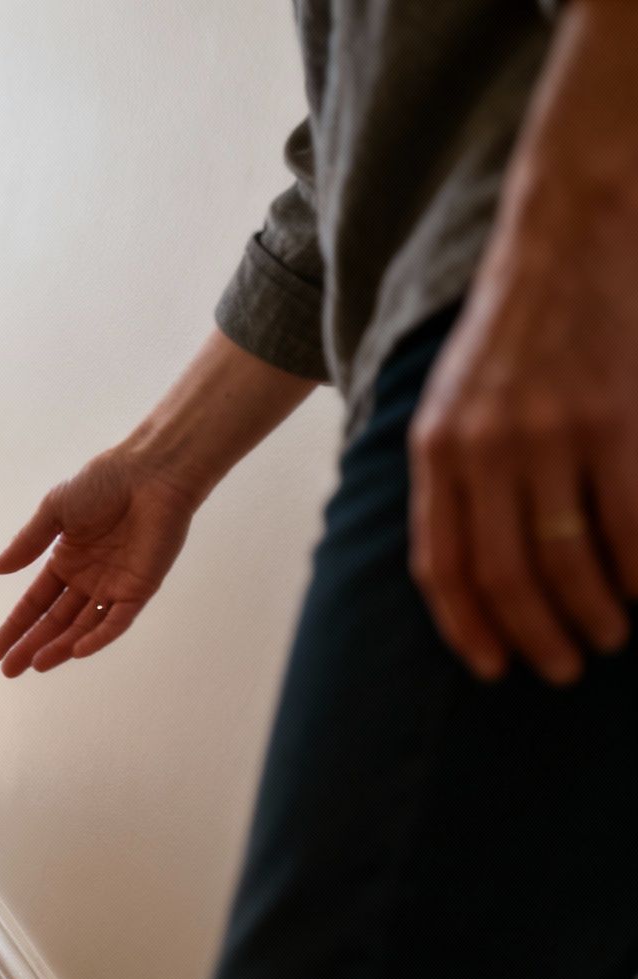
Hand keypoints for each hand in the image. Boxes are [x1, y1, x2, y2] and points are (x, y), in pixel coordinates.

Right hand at [0, 331, 316, 677]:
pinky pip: (117, 620)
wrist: (148, 473)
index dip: (16, 626)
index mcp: (66, 561)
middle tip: (9, 670)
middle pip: (56, 622)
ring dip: (60, 647)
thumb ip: (26, 544)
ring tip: (35, 664)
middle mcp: (88, 579)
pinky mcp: (140, 588)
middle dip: (32, 645)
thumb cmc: (102, 484)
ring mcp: (114, 586)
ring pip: (83, 626)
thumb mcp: (54, 512)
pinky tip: (75, 650)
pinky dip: (98, 637)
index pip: (36, 603)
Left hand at [407, 0, 637, 684]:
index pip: (442, 565)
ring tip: (608, 638)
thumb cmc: (509, 330)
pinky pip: (630, 523)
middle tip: (560, 668)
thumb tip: (460, 561)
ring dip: (592, 615)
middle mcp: (484, 449)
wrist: (567, 236)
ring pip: (570, 561)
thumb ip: (451, 474)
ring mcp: (551, 436)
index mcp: (435, 449)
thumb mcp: (449, 400)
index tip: (491, 667)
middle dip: (535, 636)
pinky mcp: (615, 420)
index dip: (466, 627)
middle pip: (506, 576)